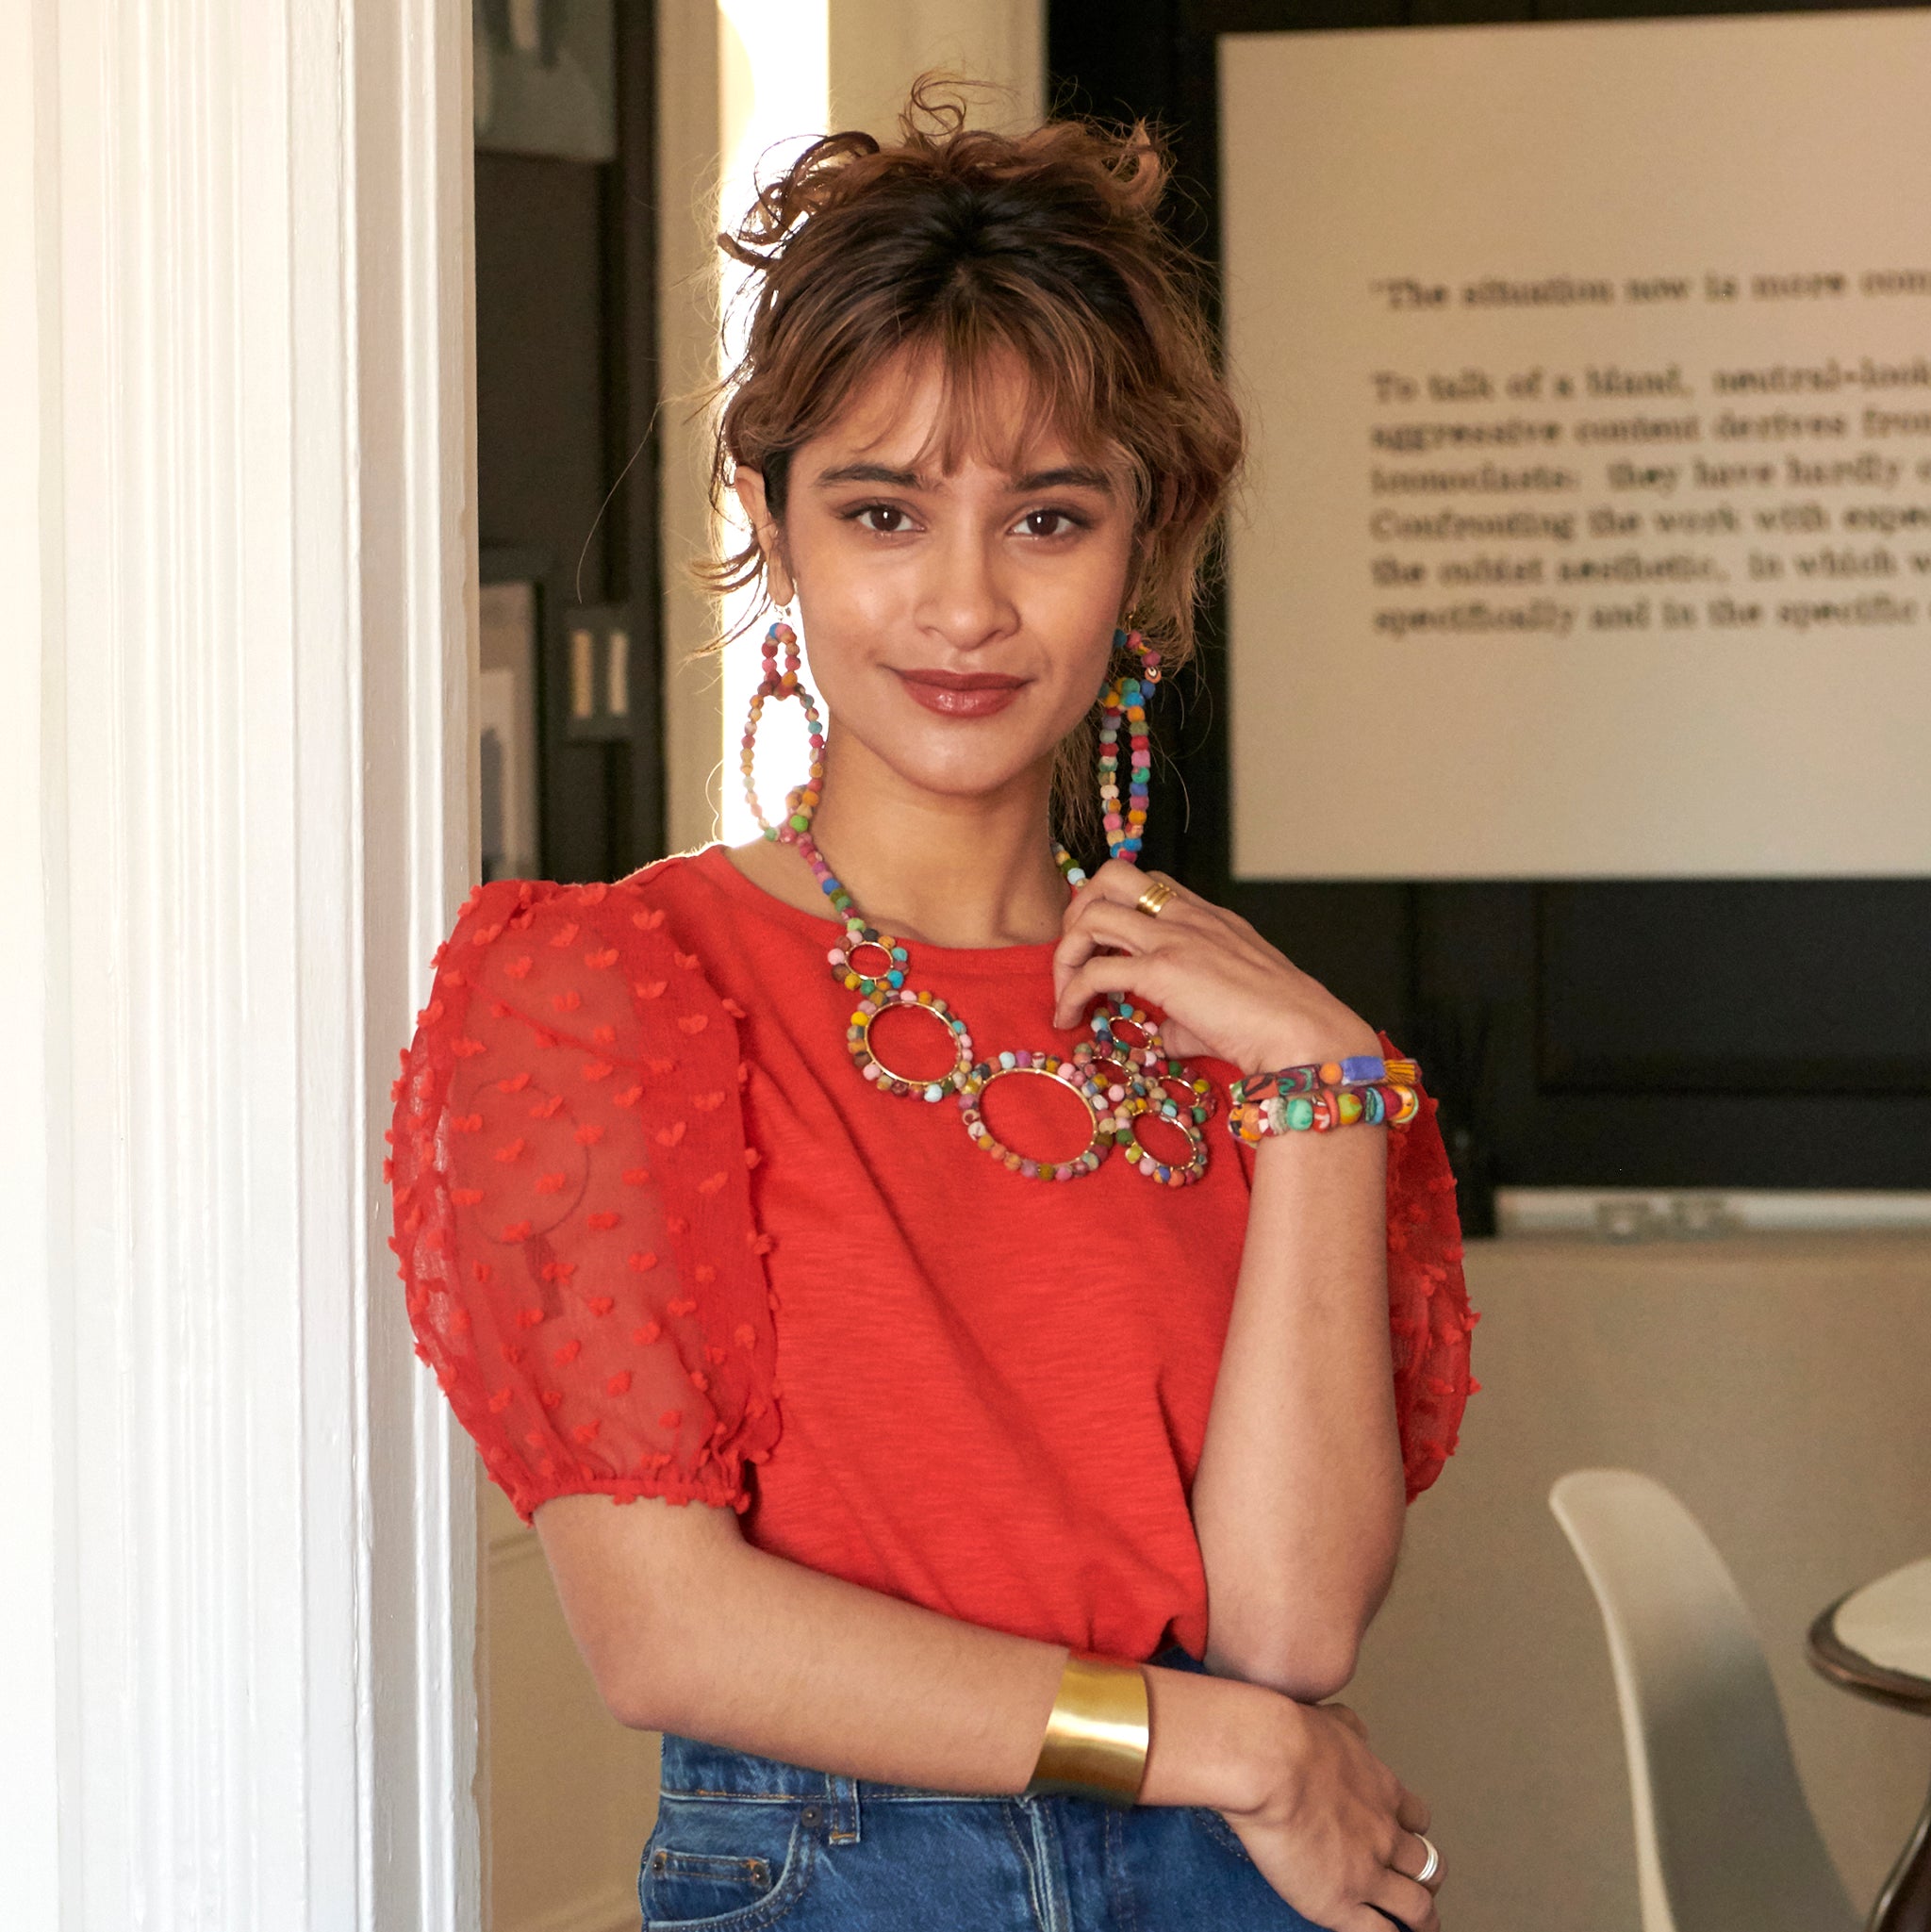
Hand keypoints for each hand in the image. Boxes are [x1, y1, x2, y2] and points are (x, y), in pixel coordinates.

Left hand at [1050, 859, 1379, 1075]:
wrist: (1306, 1036)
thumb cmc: (1278, 1027)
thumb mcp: (1229, 1004)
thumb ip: (1186, 1015)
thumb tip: (1164, 1036)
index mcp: (1207, 917)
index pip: (1147, 882)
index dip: (1113, 906)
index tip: (1104, 947)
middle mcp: (1187, 917)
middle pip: (1109, 876)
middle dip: (1078, 911)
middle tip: (1075, 957)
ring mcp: (1174, 939)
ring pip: (1091, 915)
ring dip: (1066, 953)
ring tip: (1066, 992)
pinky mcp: (1163, 971)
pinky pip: (1094, 971)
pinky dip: (1071, 993)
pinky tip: (1070, 1018)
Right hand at [1224, 1698, 1442, 1931]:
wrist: (1269, 1761)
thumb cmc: (1289, 1736)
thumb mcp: (1329, 1719)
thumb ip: (1348, 1729)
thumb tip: (1355, 1729)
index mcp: (1382, 1790)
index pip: (1416, 1818)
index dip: (1413, 1832)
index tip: (1408, 1839)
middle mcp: (1384, 1834)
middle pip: (1427, 1865)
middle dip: (1427, 1877)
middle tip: (1422, 1886)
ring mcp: (1368, 1872)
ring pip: (1417, 1907)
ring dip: (1423, 1919)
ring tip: (1422, 1927)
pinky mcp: (1341, 1903)